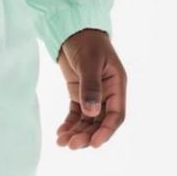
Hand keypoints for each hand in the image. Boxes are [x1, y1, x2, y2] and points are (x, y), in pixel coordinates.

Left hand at [57, 29, 126, 149]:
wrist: (73, 30)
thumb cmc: (87, 42)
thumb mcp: (89, 63)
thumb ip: (90, 88)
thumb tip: (91, 113)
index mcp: (117, 86)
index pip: (116, 115)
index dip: (106, 131)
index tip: (94, 144)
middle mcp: (107, 94)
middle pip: (100, 123)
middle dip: (87, 136)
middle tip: (72, 145)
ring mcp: (93, 97)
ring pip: (87, 122)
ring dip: (76, 133)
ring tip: (62, 142)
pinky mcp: (79, 96)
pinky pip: (75, 116)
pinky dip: (69, 125)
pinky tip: (60, 133)